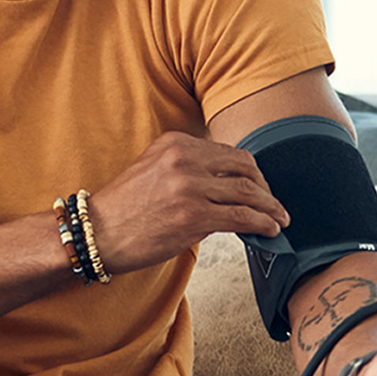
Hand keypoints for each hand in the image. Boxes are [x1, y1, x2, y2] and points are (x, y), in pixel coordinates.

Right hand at [88, 131, 289, 275]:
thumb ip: (186, 165)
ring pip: (248, 193)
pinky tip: (269, 230)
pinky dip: (263, 223)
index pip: (227, 152)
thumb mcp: (153, 168)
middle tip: (272, 203)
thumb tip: (224, 181)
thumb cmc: (123, 208)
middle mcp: (185, 159)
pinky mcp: (195, 217)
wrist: (97, 233)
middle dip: (265, 186)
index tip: (258, 185)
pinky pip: (243, 217)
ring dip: (271, 207)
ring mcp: (190, 187)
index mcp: (175, 142)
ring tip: (279, 218)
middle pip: (244, 167)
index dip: (250, 171)